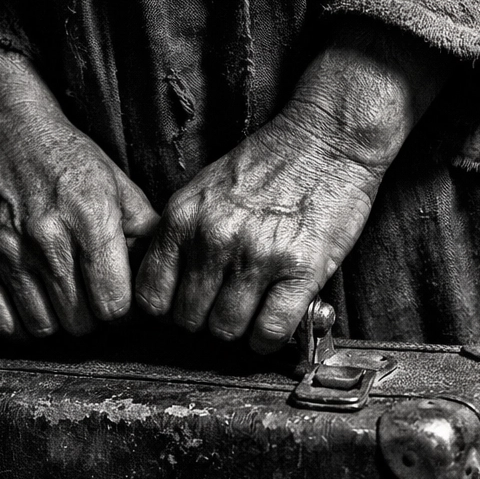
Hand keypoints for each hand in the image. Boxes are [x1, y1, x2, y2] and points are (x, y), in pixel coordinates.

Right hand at [0, 47, 158, 337]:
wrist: (4, 130)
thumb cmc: (69, 163)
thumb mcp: (121, 189)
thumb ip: (147, 237)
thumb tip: (160, 283)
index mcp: (91, 221)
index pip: (114, 307)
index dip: (121, 310)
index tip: (116, 297)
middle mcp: (47, 240)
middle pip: (81, 323)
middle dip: (91, 315)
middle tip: (87, 294)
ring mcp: (7, 253)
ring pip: (44, 328)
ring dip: (57, 320)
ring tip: (60, 295)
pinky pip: (5, 326)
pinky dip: (20, 325)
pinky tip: (32, 303)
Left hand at [133, 114, 379, 352]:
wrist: (327, 138)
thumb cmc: (268, 166)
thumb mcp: (204, 191)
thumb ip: (182, 236)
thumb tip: (167, 290)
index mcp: (183, 219)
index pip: (152, 298)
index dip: (169, 312)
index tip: (187, 308)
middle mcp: (214, 239)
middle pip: (189, 321)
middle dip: (206, 322)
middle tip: (226, 309)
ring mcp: (257, 255)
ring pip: (227, 330)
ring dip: (240, 330)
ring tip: (253, 312)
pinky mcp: (300, 270)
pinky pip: (270, 331)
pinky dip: (269, 340)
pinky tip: (273, 326)